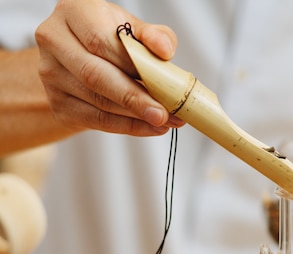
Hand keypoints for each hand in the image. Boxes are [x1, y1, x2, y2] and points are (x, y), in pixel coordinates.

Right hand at [35, 0, 183, 135]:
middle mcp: (54, 40)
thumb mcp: (133, 28)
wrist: (84, 57)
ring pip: (97, 102)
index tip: (162, 83)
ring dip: (135, 116)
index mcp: (74, 12)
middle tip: (163, 113)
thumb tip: (164, 49)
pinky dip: (126, 126)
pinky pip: (96, 120)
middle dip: (134, 98)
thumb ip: (152, 35)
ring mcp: (51, 74)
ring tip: (165, 121)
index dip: (132, 64)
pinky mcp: (57, 103)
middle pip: (95, 75)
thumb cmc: (112, 38)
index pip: (101, 41)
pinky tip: (149, 127)